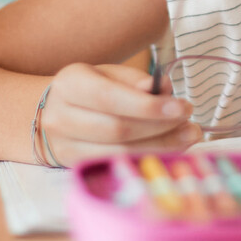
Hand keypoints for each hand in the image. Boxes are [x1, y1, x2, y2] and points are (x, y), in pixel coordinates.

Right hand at [38, 63, 203, 166]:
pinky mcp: (73, 166)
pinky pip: (114, 165)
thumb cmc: (89, 88)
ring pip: (117, 152)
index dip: (149, 106)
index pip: (111, 98)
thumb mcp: (109, 73)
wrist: (48, 113)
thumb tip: (162, 89)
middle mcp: (60, 116)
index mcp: (70, 83)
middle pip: (117, 129)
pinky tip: (169, 149)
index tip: (182, 108)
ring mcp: (64, 145)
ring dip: (159, 147)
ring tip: (188, 137)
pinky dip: (145, 158)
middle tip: (192, 125)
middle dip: (161, 129)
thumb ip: (136, 80)